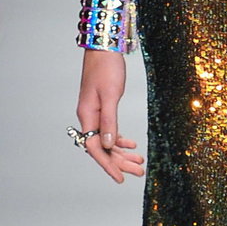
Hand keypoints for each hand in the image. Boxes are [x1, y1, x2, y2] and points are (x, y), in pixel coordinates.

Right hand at [74, 49, 144, 183]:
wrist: (104, 46)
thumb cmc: (106, 67)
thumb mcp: (110, 95)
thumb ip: (109, 121)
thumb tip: (107, 145)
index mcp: (87, 116)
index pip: (95, 148)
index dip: (107, 165)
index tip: (120, 178)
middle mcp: (88, 117)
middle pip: (103, 147)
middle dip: (120, 162)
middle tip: (138, 172)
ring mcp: (94, 112)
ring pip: (107, 140)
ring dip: (122, 153)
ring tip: (139, 162)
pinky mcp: (102, 107)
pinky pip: (109, 129)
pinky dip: (119, 139)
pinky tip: (131, 145)